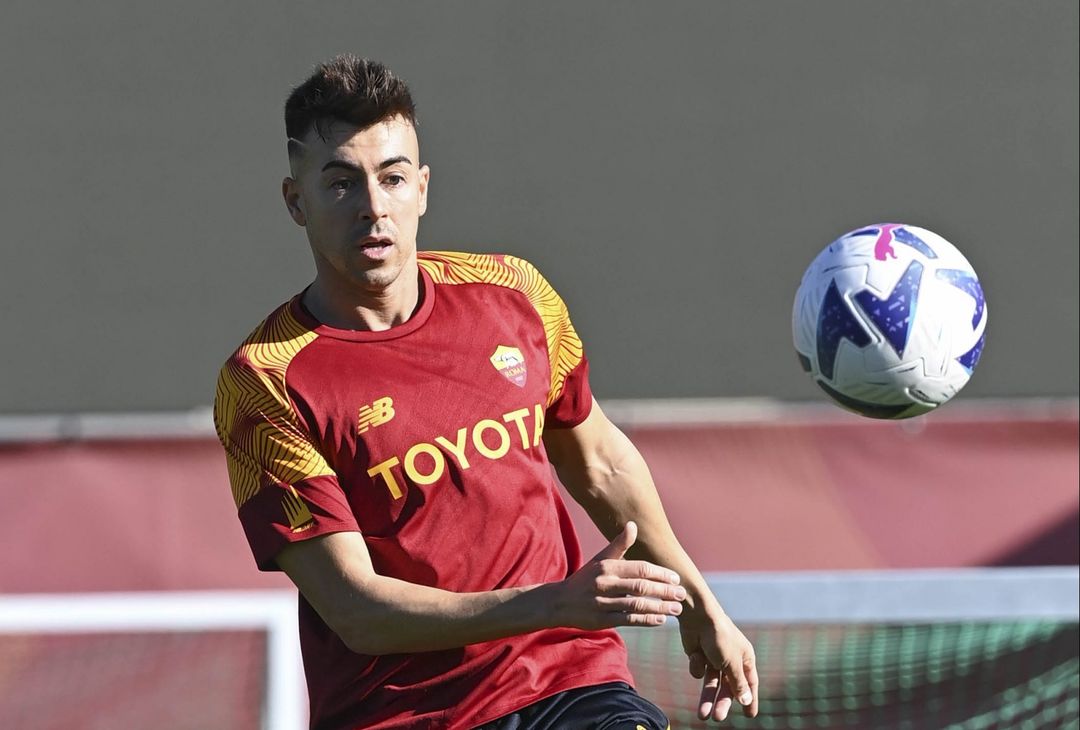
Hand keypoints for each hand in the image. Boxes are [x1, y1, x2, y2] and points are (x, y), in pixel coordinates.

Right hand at [551, 521, 685, 629]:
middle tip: (682, 594)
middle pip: (640, 586)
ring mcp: (602, 602)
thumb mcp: (600, 559)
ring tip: (677, 609)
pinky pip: (628, 620)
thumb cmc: (585, 579)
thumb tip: (633, 524)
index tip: (676, 578)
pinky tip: (661, 620)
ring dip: (660, 607)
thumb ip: (619, 544)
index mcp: (607, 567)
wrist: (559, 602)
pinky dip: (646, 620)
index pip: (639, 568)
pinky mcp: (601, 619)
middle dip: (664, 591)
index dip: (659, 573)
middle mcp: (604, 583)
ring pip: (636, 605)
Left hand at [679, 606, 758, 722]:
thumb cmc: (719, 636)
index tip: (750, 715)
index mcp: (745, 658)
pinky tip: (696, 654)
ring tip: (702, 716)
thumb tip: (746, 700)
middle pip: (728, 687)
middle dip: (722, 703)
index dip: (750, 699)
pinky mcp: (699, 656)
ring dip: (707, 698)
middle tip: (718, 718)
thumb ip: (738, 682)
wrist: (697, 615)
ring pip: (711, 684)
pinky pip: (698, 670)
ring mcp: (714, 658)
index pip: (750, 683)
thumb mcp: (731, 662)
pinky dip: (696, 666)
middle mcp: (731, 660)